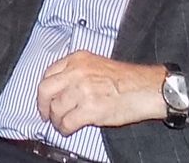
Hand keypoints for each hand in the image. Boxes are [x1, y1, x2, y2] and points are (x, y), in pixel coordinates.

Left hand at [36, 53, 165, 134]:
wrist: (146, 89)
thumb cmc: (127, 79)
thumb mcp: (97, 64)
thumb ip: (77, 71)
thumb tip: (62, 88)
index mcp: (78, 59)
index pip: (49, 72)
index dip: (44, 89)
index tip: (44, 98)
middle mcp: (77, 72)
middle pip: (45, 89)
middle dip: (42, 104)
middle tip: (45, 114)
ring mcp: (82, 90)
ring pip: (55, 108)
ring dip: (55, 120)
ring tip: (60, 124)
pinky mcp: (90, 109)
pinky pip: (67, 122)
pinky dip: (64, 129)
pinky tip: (68, 130)